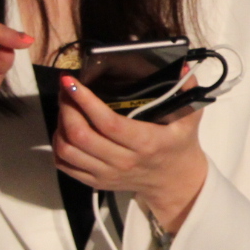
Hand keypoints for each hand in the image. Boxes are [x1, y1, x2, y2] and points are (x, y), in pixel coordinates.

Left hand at [53, 76, 208, 233]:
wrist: (174, 180)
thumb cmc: (178, 144)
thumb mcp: (191, 117)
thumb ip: (187, 91)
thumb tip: (182, 67)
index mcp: (146, 143)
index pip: (108, 123)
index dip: (85, 101)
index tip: (71, 82)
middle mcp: (124, 161)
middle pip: (81, 135)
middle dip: (67, 107)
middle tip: (66, 89)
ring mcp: (107, 173)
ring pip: (68, 150)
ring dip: (59, 125)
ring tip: (65, 107)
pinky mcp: (95, 181)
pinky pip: (65, 165)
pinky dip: (58, 145)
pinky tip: (64, 129)